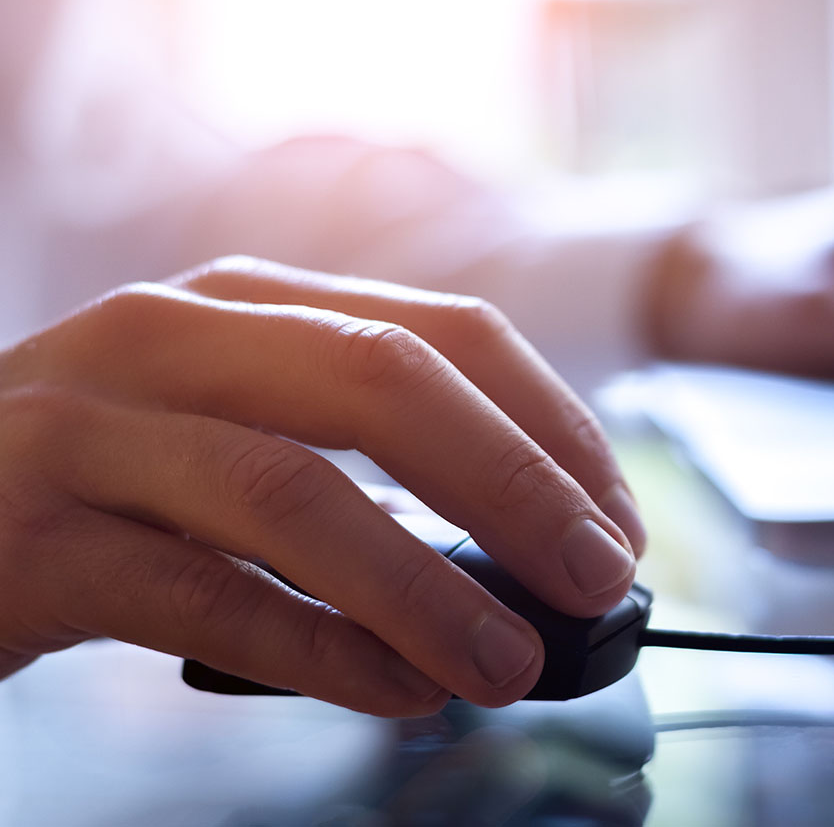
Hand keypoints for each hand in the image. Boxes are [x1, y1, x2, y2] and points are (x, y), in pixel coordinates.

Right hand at [0, 257, 642, 713]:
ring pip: (291, 491)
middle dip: (515, 482)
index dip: (551, 424)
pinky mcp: (26, 537)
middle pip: (383, 383)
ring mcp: (91, 427)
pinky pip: (201, 595)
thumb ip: (362, 471)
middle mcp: (173, 337)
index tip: (614, 518)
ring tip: (510, 663)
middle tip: (599, 577)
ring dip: (425, 587)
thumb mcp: (240, 432)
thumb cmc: (110, 481)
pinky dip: (317, 648)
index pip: (446, 334)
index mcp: (251, 304)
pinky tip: (394, 690)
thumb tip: (523, 556)